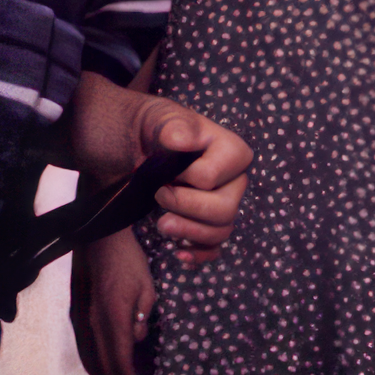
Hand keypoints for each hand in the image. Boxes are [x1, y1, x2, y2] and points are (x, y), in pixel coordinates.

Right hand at [70, 231, 154, 374]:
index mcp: (115, 319)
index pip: (122, 361)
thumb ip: (143, 316)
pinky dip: (101, 363)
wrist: (103, 242)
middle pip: (106, 366)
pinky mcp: (87, 314)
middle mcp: (98, 324)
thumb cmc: (129, 262)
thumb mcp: (147, 287)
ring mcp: (89, 320)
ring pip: (96, 358)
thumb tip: (136, 338)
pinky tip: (109, 365)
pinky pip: (92, 347)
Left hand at [135, 96, 251, 266]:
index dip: (184, 179)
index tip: (166, 170)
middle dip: (187, 210)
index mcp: (232, 151)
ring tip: (161, 225)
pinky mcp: (209, 224)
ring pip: (221, 232)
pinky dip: (199, 255)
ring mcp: (224, 204)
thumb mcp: (160, 120)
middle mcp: (235, 180)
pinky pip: (215, 249)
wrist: (139, 146)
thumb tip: (183, 138)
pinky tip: (179, 254)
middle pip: (224, 210)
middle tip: (158, 197)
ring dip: (189, 234)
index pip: (212, 179)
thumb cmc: (155, 129)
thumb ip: (174, 126)